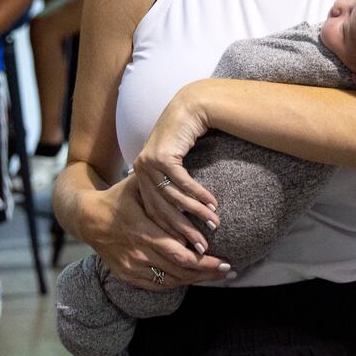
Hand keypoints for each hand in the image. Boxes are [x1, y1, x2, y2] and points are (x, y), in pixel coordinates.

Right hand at [86, 175, 230, 290]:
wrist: (87, 219)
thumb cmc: (118, 197)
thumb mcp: (137, 186)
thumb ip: (162, 189)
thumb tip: (192, 181)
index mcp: (142, 230)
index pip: (179, 252)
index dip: (204, 260)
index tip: (226, 259)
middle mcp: (137, 252)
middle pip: (179, 269)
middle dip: (207, 272)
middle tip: (229, 270)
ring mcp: (131, 267)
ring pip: (170, 280)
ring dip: (196, 280)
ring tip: (218, 275)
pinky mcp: (127, 275)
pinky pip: (157, 285)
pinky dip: (178, 283)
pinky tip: (194, 279)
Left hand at [133, 86, 220, 250]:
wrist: (190, 108)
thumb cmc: (185, 136)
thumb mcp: (174, 163)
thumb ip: (171, 183)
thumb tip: (179, 211)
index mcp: (141, 175)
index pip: (154, 210)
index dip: (171, 230)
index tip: (188, 247)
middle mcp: (141, 170)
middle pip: (162, 209)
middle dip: (183, 230)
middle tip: (201, 247)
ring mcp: (149, 163)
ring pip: (174, 198)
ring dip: (196, 213)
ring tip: (214, 225)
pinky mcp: (162, 156)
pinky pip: (182, 182)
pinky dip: (198, 195)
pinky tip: (213, 204)